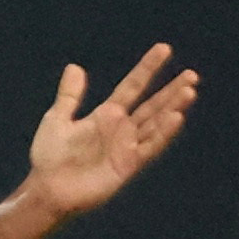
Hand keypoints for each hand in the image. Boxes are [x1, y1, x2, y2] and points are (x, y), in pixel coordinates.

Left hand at [24, 44, 197, 221]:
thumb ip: (69, 95)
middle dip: (171, 90)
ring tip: (189, 91)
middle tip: (191, 75)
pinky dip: (163, 133)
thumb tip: (74, 67)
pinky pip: (149, 146)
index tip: (164, 48)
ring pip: (156, 122)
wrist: (47, 190)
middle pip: (152, 104)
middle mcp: (121, 128)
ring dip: (172, 107)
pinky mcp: (128, 164)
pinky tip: (176, 117)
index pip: (132, 86)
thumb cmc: (49, 157)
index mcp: (106, 115)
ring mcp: (127, 146)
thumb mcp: (56, 120)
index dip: (147, 68)